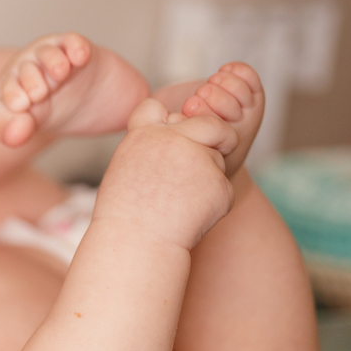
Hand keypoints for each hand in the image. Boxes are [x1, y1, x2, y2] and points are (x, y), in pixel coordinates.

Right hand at [95, 98, 237, 249]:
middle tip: (220, 149)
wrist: (136, 244)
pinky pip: (224, 189)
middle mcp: (174, 139)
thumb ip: (150, 145)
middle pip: (210, 124)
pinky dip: (214, 204)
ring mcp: (199, 160)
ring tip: (181, 205)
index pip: (160, 107)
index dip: (174, 118)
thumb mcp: (126, 169)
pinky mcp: (219, 184)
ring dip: (208, 179)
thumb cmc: (125, 214)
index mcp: (146, 134)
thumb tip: (176, 129)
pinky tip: (191, 217)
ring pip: (217, 161)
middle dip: (220, 136)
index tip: (179, 130)